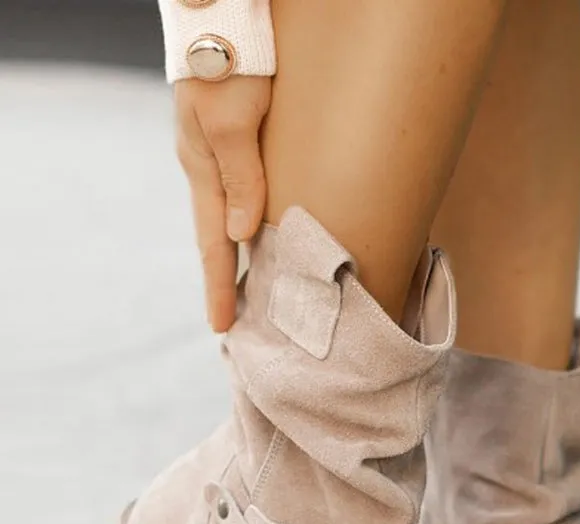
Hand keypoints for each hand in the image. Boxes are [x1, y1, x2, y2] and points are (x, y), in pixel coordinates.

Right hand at [175, 76, 271, 332]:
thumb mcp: (231, 119)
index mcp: (205, 170)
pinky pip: (248, 192)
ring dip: (245, 255)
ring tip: (258, 289)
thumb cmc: (228, 58)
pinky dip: (254, 222)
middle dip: (230, 281)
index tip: (223, 329)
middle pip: (221, 238)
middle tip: (242, 323)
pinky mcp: (240, 137)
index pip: (212, 245)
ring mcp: (223, 153)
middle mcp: (211, 168)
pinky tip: (267, 232)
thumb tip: (241, 234)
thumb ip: (241, 176)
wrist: (225, 8)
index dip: (220, 288)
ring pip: (235, 216)